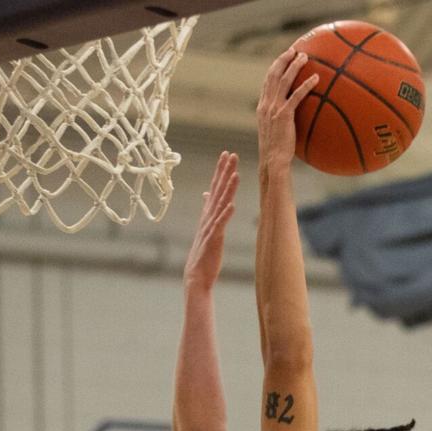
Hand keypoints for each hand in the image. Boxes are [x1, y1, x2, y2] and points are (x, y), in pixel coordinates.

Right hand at [184, 151, 238, 290]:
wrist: (196, 275)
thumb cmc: (203, 252)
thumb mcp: (207, 227)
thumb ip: (208, 209)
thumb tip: (207, 194)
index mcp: (208, 214)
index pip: (215, 187)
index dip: (220, 171)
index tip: (226, 154)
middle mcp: (208, 217)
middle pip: (217, 190)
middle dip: (224, 172)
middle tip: (231, 155)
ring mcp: (210, 227)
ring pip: (220, 204)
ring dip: (228, 189)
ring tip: (235, 174)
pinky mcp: (213, 240)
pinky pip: (220, 225)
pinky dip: (225, 215)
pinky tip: (232, 205)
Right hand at [256, 49, 318, 168]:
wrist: (273, 160)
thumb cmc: (277, 151)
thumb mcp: (276, 132)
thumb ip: (282, 120)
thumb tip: (294, 118)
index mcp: (262, 107)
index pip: (267, 81)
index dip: (275, 67)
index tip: (284, 57)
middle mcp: (266, 104)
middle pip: (273, 74)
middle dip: (283, 59)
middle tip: (294, 50)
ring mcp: (274, 109)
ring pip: (283, 80)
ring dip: (294, 66)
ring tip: (305, 57)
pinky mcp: (284, 115)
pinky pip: (296, 95)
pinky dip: (306, 85)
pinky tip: (316, 78)